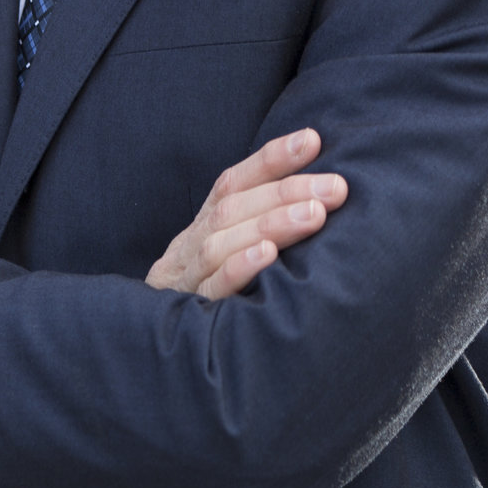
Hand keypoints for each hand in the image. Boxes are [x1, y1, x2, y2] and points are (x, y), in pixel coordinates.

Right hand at [146, 129, 345, 299]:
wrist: (152, 347)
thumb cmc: (212, 292)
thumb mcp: (229, 253)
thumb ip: (260, 225)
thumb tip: (321, 194)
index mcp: (203, 226)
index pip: (233, 182)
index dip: (271, 160)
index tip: (312, 140)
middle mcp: (190, 244)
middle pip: (233, 208)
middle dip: (286, 193)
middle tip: (335, 188)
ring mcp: (186, 277)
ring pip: (221, 243)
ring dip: (270, 224)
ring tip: (313, 216)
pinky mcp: (189, 311)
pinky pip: (211, 288)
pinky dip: (239, 268)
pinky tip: (268, 256)